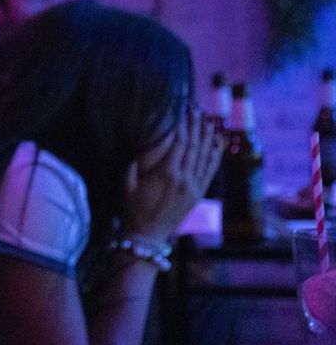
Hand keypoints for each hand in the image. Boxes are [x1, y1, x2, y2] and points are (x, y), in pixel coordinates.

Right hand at [124, 105, 223, 240]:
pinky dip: (216, 153)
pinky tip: (218, 140)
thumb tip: (142, 141)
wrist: (147, 237)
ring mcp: (194, 186)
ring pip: (205, 155)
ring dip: (207, 134)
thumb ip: (134, 163)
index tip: (182, 108)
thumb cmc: (131, 210)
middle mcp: (184, 178)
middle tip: (195, 107)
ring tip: (207, 117)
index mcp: (166, 174)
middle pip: (194, 145)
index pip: (179, 142)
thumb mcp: (125, 185)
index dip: (183, 123)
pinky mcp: (199, 193)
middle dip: (195, 124)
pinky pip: (211, 169)